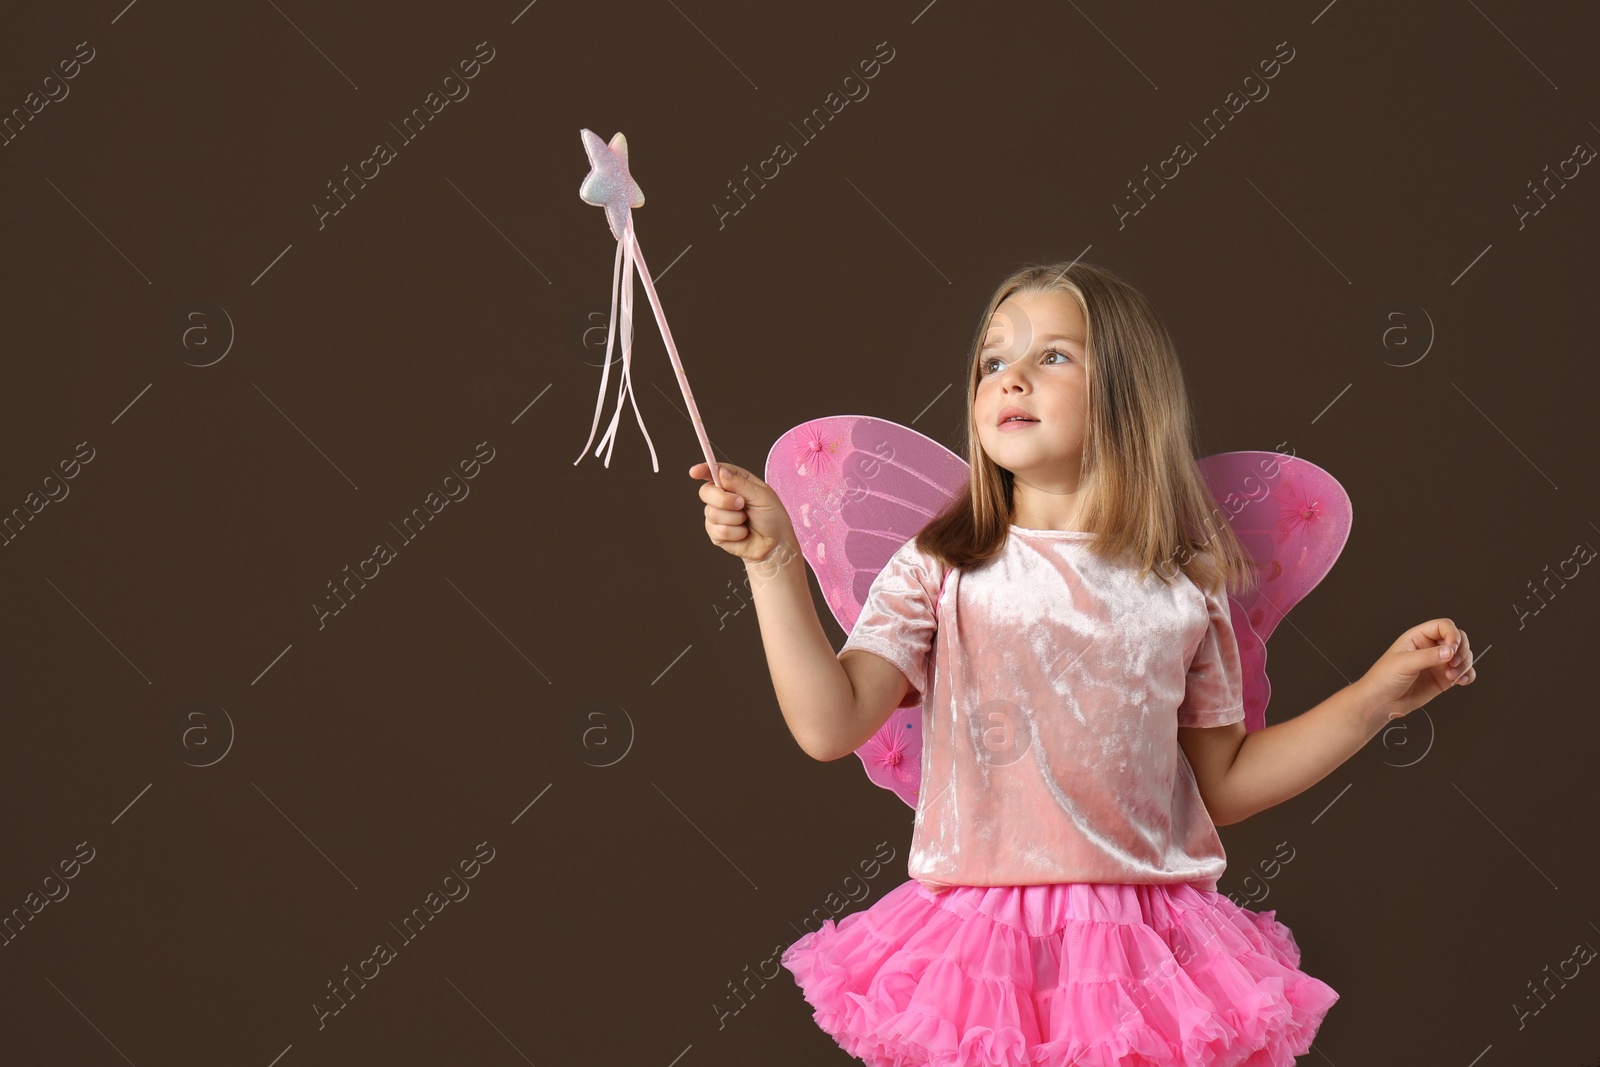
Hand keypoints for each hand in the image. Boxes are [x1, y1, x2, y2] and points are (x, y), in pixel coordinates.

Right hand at [689, 461, 794, 563]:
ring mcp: (718, 515)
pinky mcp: (716, 533)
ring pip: (712, 513)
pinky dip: (734, 533)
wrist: (775, 544)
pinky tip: (743, 533)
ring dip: (734, 519)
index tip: (695, 472)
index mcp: (735, 482)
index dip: (703, 470)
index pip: (714, 471)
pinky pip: (717, 530)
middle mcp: (724, 496)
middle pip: (706, 491)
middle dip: (723, 499)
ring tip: (747, 521)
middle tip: (741, 504)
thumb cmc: (773, 517)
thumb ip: (740, 484)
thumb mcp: (762, 496)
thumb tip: (720, 472)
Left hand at [1358, 618, 1475, 720]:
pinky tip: (1462, 681)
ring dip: (1464, 664)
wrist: (1380, 702)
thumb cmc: (1383, 678)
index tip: (1452, 648)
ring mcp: (1438, 663)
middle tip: (1453, 663)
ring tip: (1452, 676)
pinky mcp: (1443, 679)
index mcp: (1418, 638)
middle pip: (1458, 639)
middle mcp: (1430, 648)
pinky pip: (1463, 672)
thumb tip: (1449, 651)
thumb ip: (1428, 656)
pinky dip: (1467, 675)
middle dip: (1461, 650)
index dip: (1452, 634)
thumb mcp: (1403, 663)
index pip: (1443, 626)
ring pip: (1463, 656)